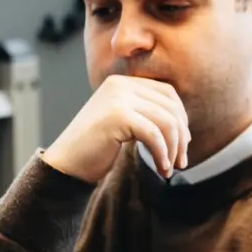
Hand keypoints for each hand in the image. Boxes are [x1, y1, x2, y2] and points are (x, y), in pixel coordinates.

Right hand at [41, 74, 190, 181]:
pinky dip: (162, 154)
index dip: (181, 119)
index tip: (183, 145)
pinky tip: (161, 169)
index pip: (168, 93)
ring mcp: (118, 98)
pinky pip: (154, 134)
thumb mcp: (125, 124)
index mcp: (123, 82)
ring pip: (166, 121)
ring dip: (173, 149)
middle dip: (181, 137)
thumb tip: (184, 128)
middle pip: (170, 106)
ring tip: (169, 168)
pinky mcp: (117, 116)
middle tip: (181, 162)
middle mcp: (121, 85)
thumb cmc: (97, 148)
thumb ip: (147, 115)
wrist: (66, 164)